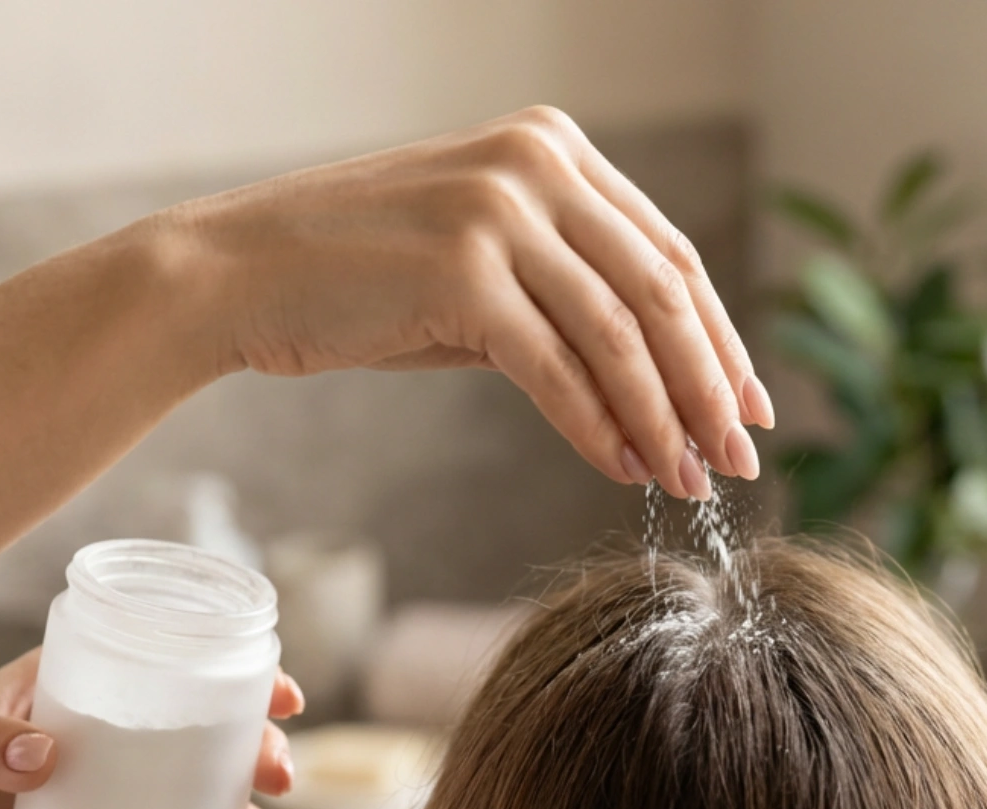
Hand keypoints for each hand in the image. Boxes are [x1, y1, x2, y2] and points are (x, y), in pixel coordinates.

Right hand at [182, 105, 774, 500]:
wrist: (236, 273)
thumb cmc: (361, 279)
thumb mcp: (483, 264)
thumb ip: (570, 294)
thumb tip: (666, 391)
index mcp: (553, 147)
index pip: (670, 254)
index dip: (721, 339)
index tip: (750, 406)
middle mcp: (535, 163)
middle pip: (662, 294)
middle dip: (709, 390)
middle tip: (738, 461)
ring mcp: (498, 212)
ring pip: (620, 335)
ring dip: (664, 422)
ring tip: (689, 482)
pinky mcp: (460, 272)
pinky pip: (557, 368)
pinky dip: (599, 427)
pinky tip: (623, 469)